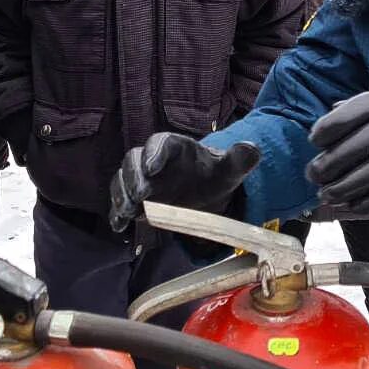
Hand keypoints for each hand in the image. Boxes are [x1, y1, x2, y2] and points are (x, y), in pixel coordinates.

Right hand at [109, 133, 259, 231]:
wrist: (205, 191)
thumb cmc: (214, 176)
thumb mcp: (231, 169)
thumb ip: (240, 159)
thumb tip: (252, 149)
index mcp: (177, 148)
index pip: (161, 142)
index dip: (155, 153)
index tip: (153, 167)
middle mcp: (153, 160)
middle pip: (134, 160)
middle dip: (133, 176)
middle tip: (140, 194)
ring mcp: (141, 179)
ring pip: (123, 179)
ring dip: (122, 194)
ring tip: (127, 211)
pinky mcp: (135, 200)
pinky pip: (119, 202)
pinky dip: (116, 213)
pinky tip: (120, 226)